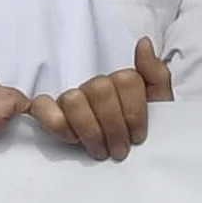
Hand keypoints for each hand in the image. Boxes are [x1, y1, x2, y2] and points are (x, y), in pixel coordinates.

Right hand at [27, 37, 173, 162]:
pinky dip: (55, 121)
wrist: (132, 160)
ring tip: (101, 151)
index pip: (126, 80)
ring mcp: (70, 98)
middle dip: (113, 126)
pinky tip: (71, 138)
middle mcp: (94, 86)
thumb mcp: (160, 107)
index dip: (134, 112)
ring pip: (74, 99)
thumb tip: (143, 42)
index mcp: (121, 82)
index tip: (138, 137)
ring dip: (89, 130)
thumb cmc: (143, 134)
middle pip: (100, 90)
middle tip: (120, 150)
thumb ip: (156, 75)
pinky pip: (42, 106)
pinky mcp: (48, 112)